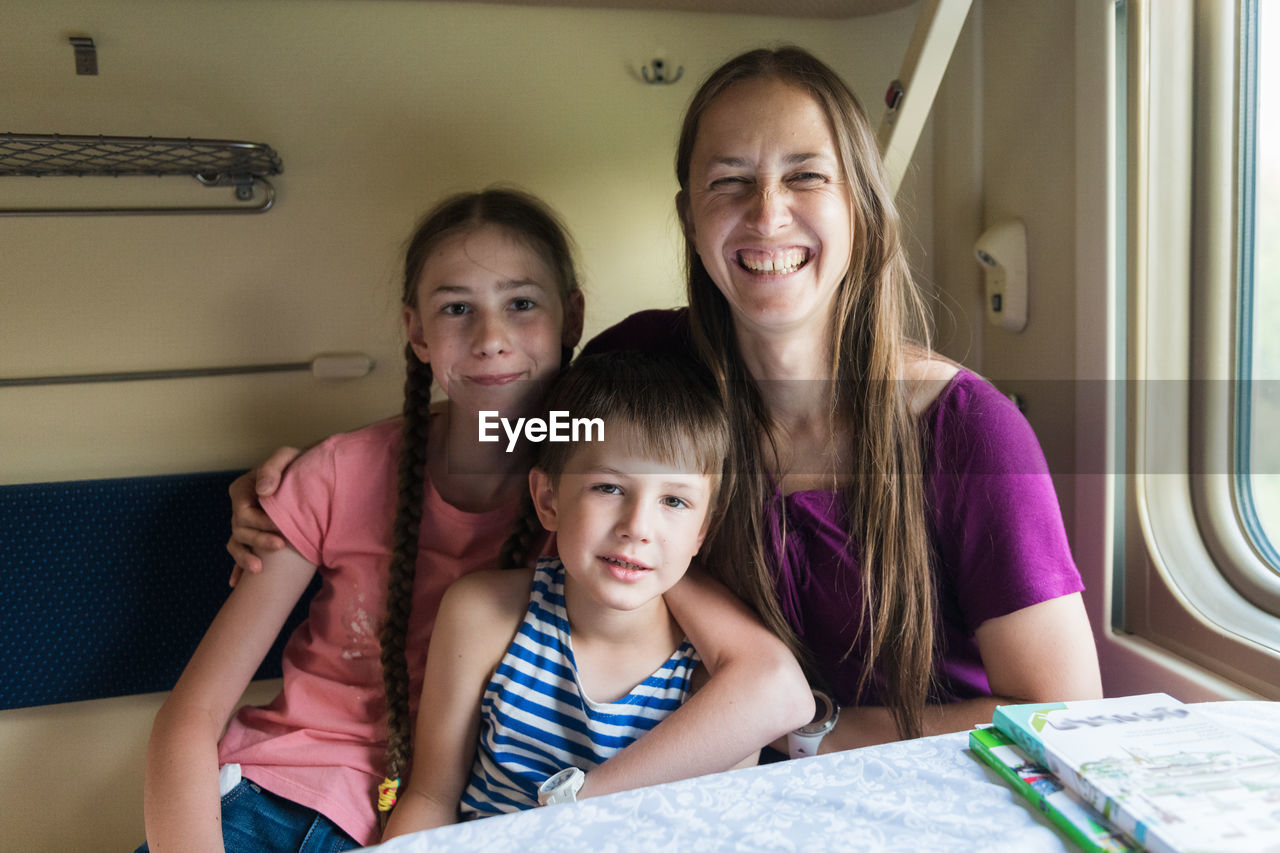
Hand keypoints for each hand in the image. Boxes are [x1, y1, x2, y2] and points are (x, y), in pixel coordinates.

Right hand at [226, 446, 299, 584]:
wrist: (309, 477)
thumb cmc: (298, 464)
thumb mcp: (287, 457)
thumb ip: (273, 468)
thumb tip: (263, 492)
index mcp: (244, 489)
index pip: (244, 510)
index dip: (261, 521)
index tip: (282, 526)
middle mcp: (240, 509)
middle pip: (240, 529)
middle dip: (259, 540)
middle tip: (281, 545)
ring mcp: (244, 525)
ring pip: (237, 544)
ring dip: (245, 558)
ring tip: (259, 568)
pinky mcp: (252, 537)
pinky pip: (240, 554)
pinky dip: (238, 568)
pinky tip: (237, 583)